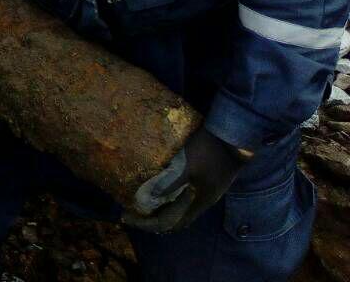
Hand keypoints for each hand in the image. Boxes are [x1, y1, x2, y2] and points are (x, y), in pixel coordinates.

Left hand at [123, 127, 249, 233]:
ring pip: (180, 208)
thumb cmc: (208, 151)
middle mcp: (202, 202)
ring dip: (161, 208)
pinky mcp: (206, 181)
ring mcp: (206, 192)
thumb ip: (170, 184)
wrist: (234, 137)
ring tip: (142, 203)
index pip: (169, 223)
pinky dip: (169, 198)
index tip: (127, 217)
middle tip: (132, 212)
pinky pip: (184, 197)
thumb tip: (149, 199)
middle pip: (174, 219)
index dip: (147, 223)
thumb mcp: (187, 167)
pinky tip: (160, 189)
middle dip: (152, 218)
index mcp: (198, 203)